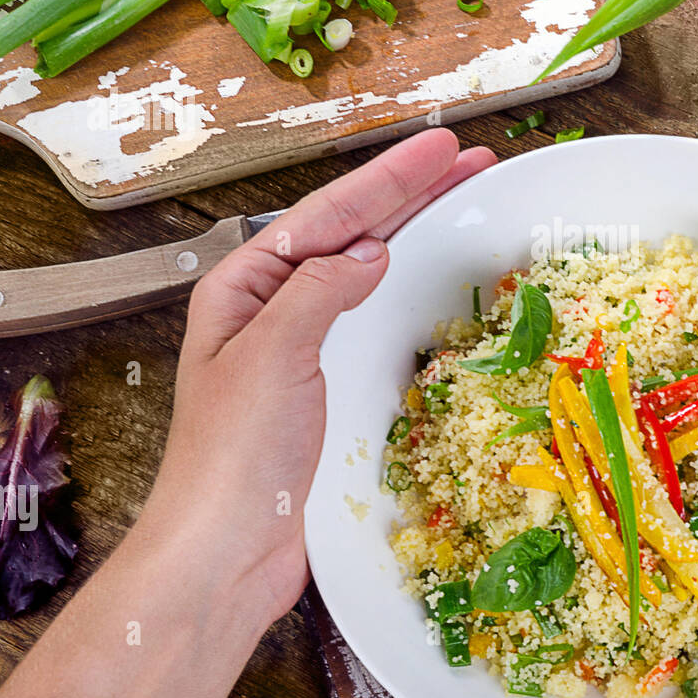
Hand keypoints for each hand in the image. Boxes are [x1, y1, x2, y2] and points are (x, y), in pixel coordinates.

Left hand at [143, 128, 495, 623]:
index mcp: (245, 288)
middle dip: (410, 193)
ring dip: (416, 232)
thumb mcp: (270, 358)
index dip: (389, 178)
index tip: (441, 147)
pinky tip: (432, 274)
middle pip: (351, 232)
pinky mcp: (331, 386)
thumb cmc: (232, 458)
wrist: (228, 550)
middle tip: (469, 159)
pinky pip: (376, 320)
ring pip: (368, 271)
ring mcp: (304, 346)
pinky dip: (410, 290)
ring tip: (464, 197)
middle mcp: (274, 308)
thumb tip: (371, 250)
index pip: (327, 216)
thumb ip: (319, 293)